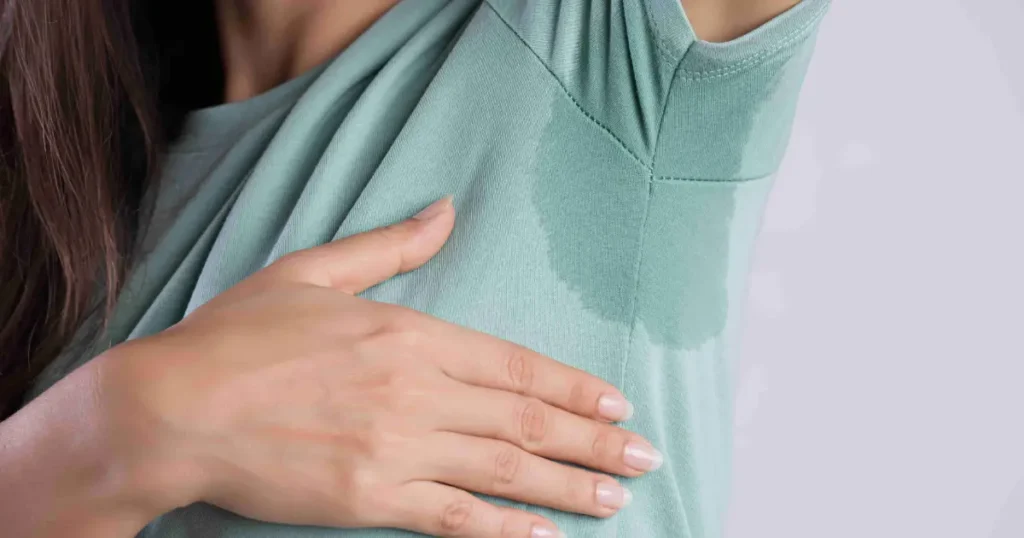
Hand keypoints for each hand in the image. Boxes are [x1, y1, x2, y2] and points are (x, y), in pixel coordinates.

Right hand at [97, 197, 662, 537]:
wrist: (170, 408)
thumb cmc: (237, 337)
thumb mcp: (313, 271)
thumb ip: (390, 246)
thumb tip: (445, 211)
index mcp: (408, 333)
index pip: (515, 364)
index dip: (574, 388)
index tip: (617, 404)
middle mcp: (415, 390)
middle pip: (525, 420)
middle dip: (594, 441)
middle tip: (646, 456)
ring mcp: (395, 448)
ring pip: (504, 470)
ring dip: (570, 485)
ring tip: (618, 498)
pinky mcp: (368, 498)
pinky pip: (454, 518)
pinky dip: (505, 529)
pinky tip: (546, 535)